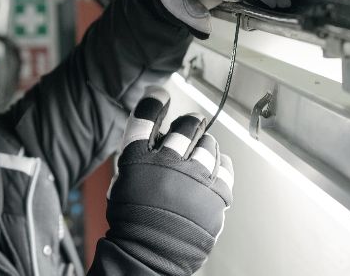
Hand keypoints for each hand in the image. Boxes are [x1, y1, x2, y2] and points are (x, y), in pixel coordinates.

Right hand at [101, 86, 233, 275]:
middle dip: (189, 122)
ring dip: (206, 144)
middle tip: (191, 124)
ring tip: (203, 150)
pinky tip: (216, 167)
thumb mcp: (123, 183)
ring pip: (208, 145)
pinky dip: (222, 164)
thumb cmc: (134, 223)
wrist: (150, 256)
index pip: (145, 118)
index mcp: (137, 160)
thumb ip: (138, 158)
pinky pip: (226, 168)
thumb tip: (153, 136)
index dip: (153, 101)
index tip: (160, 94)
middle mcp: (166, 164)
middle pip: (185, 127)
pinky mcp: (215, 195)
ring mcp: (193, 178)